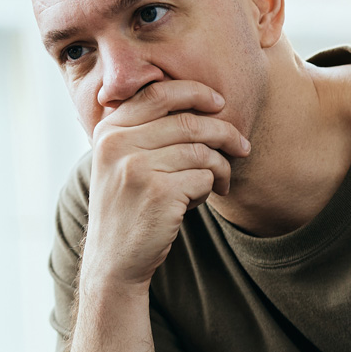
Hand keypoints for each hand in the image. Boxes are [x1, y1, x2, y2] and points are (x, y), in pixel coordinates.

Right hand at [83, 80, 250, 288]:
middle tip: (242, 146)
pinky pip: (204, 178)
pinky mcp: (158, 193)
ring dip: (220, 167)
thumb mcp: (121, 161)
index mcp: (109, 130)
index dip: (195, 92)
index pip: (158, 93)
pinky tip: (195, 201)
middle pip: (188, 122)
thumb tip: (203, 101)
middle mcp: (118, 144)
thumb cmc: (128, 206)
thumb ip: (145, 130)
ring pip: (201, 152)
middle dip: (224, 133)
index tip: (219, 103)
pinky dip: (209, 189)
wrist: (113, 259)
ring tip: (218, 183)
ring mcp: (136, 168)